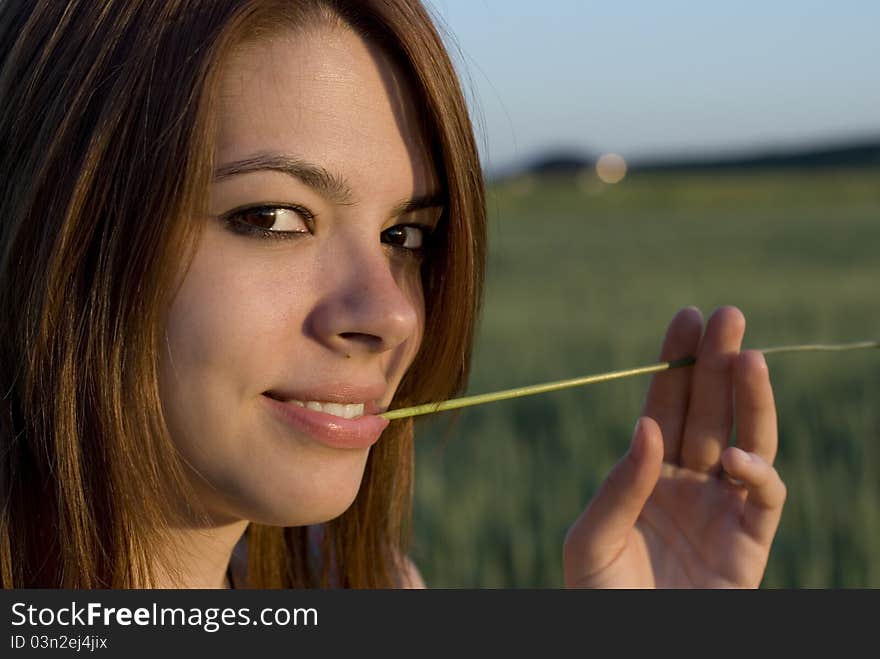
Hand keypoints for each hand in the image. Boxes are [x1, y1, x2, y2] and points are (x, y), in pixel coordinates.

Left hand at [563, 306, 785, 587]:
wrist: (632, 646)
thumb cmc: (600, 597)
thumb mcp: (590, 538)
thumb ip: (619, 485)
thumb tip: (648, 428)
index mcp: (646, 473)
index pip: (665, 406)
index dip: (676, 364)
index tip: (685, 318)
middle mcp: (687, 482)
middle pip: (708, 411)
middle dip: (718, 362)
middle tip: (726, 314)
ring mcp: (721, 508)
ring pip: (745, 439)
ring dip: (749, 398)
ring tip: (748, 355)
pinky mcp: (751, 542)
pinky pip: (765, 496)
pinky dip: (756, 472)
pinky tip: (733, 457)